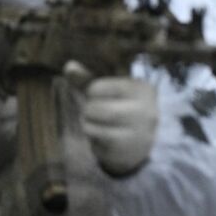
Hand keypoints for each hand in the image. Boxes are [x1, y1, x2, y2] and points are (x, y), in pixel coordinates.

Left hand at [64, 61, 157, 176]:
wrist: (139, 146)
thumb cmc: (122, 110)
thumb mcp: (108, 91)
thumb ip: (88, 79)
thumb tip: (69, 66)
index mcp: (141, 88)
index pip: (98, 87)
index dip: (92, 92)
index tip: (102, 97)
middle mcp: (145, 108)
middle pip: (94, 107)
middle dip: (88, 111)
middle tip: (97, 114)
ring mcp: (138, 131)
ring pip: (92, 125)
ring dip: (88, 125)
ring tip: (98, 125)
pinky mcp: (127, 149)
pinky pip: (96, 141)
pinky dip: (93, 139)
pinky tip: (103, 138)